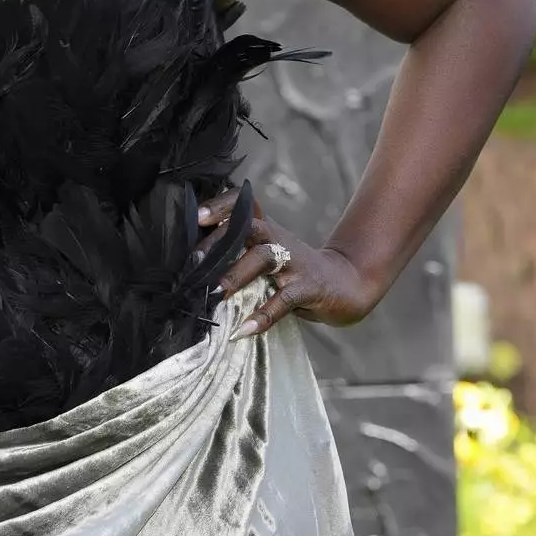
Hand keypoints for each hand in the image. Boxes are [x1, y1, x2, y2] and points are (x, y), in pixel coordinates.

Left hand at [198, 187, 381, 340]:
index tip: (196, 216)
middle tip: (195, 260)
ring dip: (237, 274)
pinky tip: (244, 330)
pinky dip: (263, 316)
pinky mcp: (309, 288)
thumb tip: (190, 267)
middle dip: (220, 241)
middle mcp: (278, 240)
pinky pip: (283, 301)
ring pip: (264, 257)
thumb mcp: (266, 255)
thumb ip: (236, 255)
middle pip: (248, 228)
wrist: (346, 284)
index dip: (221, 206)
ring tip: (215, 293)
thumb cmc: (293, 271)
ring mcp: (294, 263)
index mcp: (265, 230)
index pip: (242, 206)